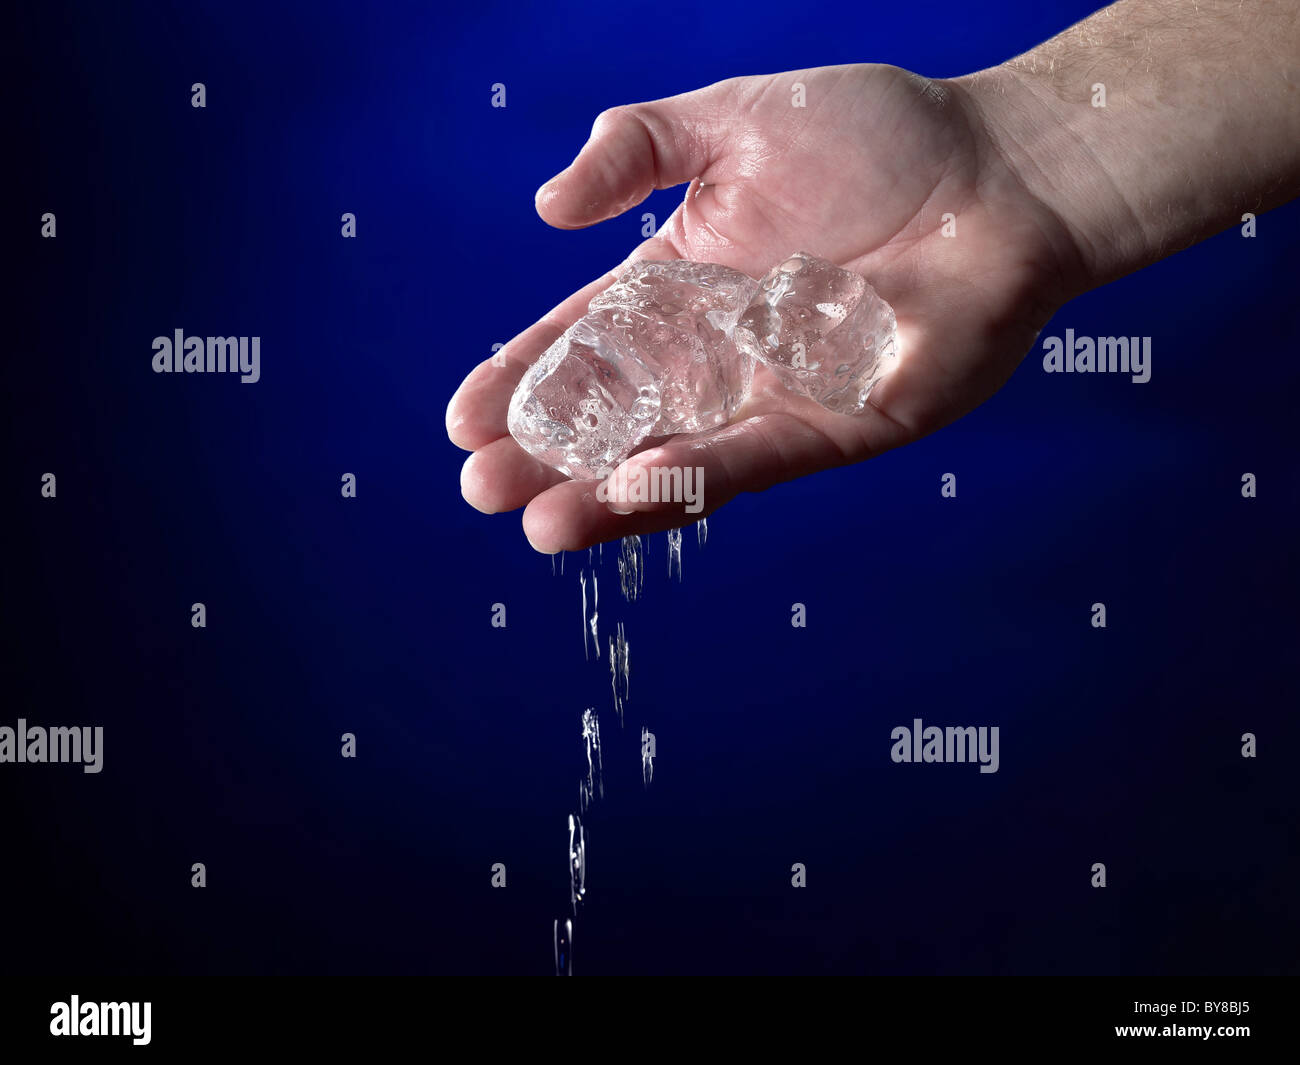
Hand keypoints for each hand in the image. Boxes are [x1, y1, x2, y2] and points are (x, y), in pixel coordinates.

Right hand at [446, 63, 1086, 550]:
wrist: (1002, 172)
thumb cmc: (880, 136)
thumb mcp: (732, 121)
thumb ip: (637, 149)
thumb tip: (546, 207)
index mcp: (683, 283)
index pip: (585, 341)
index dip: (524, 377)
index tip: (463, 415)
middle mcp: (718, 353)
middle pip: (615, 414)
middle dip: (546, 452)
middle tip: (478, 485)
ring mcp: (773, 396)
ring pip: (672, 456)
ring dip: (603, 492)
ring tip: (533, 518)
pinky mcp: (835, 428)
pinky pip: (752, 460)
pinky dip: (691, 478)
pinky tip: (628, 495)